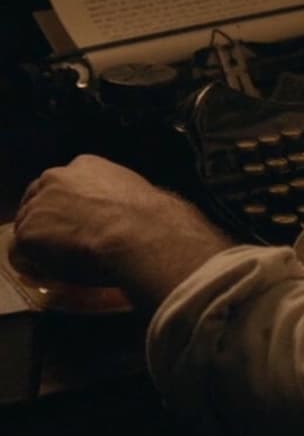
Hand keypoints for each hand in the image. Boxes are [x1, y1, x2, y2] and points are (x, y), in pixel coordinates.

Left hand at [12, 155, 234, 309]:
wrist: (138, 232)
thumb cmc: (148, 215)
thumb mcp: (133, 193)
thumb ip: (117, 196)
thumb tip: (123, 214)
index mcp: (85, 164)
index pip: (64, 183)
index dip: (68, 205)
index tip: (76, 221)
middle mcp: (56, 176)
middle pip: (38, 198)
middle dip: (48, 219)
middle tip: (63, 243)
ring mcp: (39, 202)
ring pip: (29, 224)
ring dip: (42, 242)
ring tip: (62, 261)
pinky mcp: (29, 230)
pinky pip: (24, 251)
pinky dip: (36, 262)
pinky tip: (56, 271)